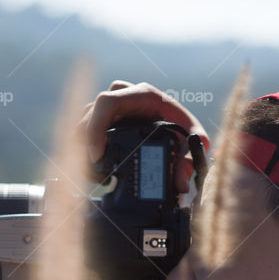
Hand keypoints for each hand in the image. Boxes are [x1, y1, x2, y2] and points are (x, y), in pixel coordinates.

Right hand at [79, 80, 210, 193]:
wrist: (182, 129)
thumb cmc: (187, 130)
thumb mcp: (195, 142)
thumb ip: (191, 160)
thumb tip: (181, 183)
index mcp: (144, 95)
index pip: (107, 103)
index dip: (96, 127)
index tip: (97, 155)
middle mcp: (126, 95)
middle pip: (91, 111)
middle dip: (85, 140)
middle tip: (93, 167)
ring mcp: (116, 105)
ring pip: (86, 117)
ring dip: (83, 142)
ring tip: (94, 169)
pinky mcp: (110, 117)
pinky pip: (88, 124)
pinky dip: (86, 143)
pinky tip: (95, 162)